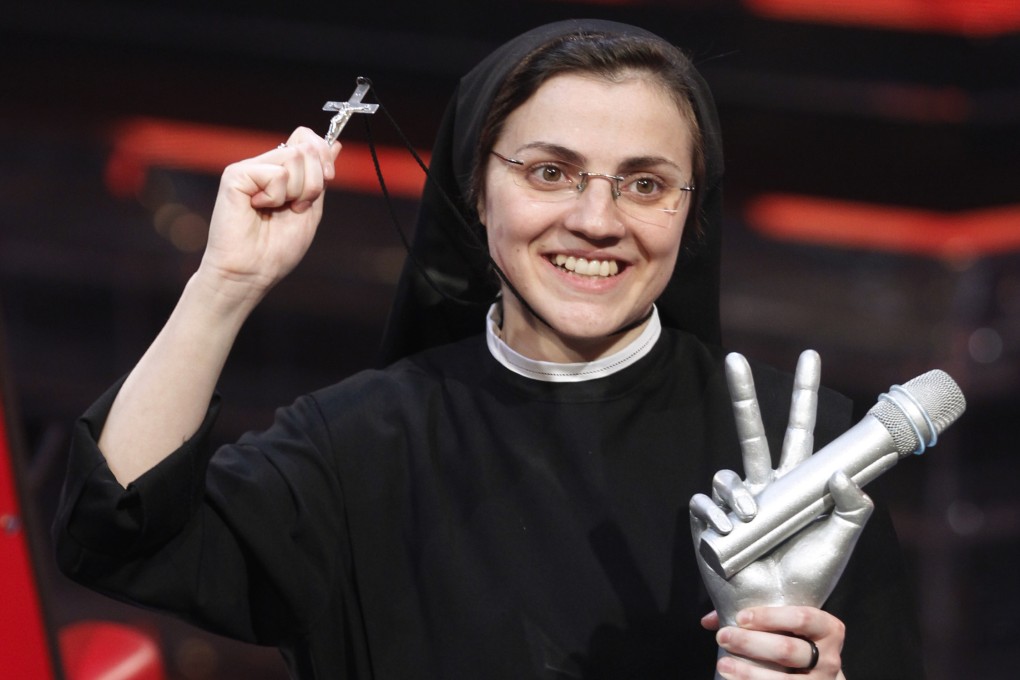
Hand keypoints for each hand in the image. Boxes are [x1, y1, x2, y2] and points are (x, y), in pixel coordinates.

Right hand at [198, 126, 340, 303]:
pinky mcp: (236, 175)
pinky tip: (258, 208)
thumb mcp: (312, 209)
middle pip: (306, 148)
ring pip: (294, 158)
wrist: (252, 271)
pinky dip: (276, 196)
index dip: (323, 153)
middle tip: (296, 206)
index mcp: (283, 172)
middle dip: (314, 182)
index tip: (327, 178)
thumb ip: (321, 177)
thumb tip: (336, 144)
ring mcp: (250, 168)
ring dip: (296, 191)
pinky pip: (276, 173)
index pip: (307, 138)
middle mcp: (265, 165)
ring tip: (276, 210)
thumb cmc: (277, 249)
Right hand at [690, 351, 872, 677]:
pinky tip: (727, 529)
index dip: (804, 396)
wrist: (775, 610)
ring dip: (737, 491)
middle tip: (735, 359)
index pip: (799, 431)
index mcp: (794, 484)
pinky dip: (716, 513)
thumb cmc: (809, 577)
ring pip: (727, 473)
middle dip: (742, 394)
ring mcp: (734, 503)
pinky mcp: (709, 521)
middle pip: (750, 431)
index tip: (810, 356)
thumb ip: (852, 506)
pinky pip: (705, 501)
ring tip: (748, 515)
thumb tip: (843, 471)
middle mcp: (762, 486)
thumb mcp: (840, 540)